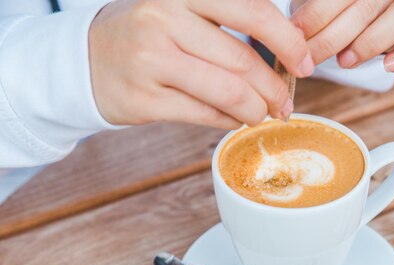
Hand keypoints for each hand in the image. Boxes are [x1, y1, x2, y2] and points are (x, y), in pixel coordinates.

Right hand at [89, 0, 313, 128]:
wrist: (85, 59)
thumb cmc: (147, 33)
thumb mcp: (182, 9)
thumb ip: (228, 21)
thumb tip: (287, 52)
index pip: (253, 12)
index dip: (288, 42)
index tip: (305, 63)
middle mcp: (163, 19)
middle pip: (244, 61)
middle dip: (275, 88)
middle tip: (283, 102)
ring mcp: (151, 61)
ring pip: (228, 93)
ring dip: (256, 110)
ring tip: (263, 114)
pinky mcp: (144, 99)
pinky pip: (205, 115)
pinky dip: (229, 120)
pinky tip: (234, 119)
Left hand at [291, 0, 393, 71]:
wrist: (372, 11)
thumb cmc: (340, 8)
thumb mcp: (323, 3)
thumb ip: (311, 9)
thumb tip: (289, 28)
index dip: (317, 13)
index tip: (296, 34)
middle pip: (369, 4)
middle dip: (334, 35)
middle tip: (311, 56)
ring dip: (371, 42)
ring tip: (345, 62)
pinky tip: (388, 66)